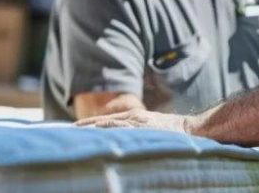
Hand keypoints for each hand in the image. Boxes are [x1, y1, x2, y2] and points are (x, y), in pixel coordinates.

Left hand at [75, 109, 190, 133]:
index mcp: (133, 117)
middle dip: (86, 126)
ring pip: (110, 124)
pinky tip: (97, 133)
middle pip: (104, 121)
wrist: (190, 129)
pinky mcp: (144, 128)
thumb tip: (120, 140)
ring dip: (93, 128)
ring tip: (76, 132)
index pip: (106, 120)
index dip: (89, 124)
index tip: (73, 128)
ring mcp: (138, 123)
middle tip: (68, 131)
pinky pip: (123, 128)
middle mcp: (133, 118)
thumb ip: (136, 131)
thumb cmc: (171, 132)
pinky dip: (108, 129)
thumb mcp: (151, 128)